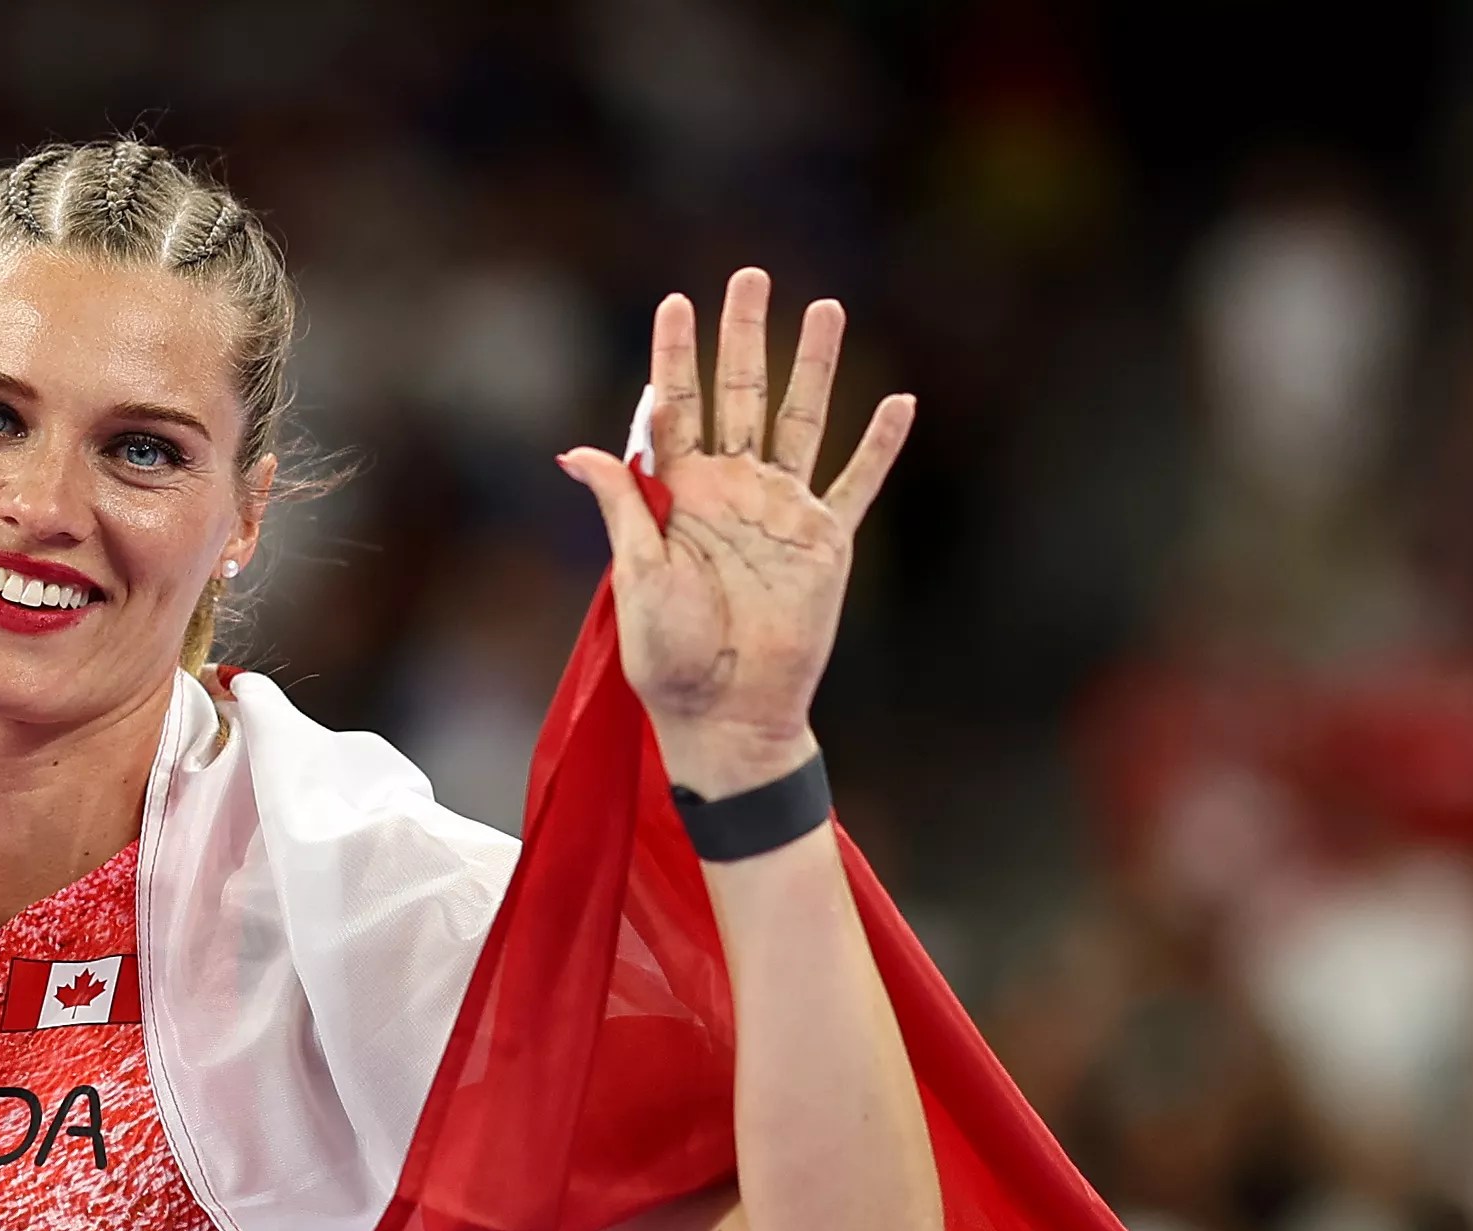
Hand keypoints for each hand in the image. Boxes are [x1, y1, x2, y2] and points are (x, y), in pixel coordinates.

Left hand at [559, 270, 912, 795]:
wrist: (726, 711)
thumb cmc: (668, 655)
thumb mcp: (635, 576)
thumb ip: (622, 506)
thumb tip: (574, 451)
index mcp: (679, 494)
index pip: (675, 408)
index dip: (674, 356)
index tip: (674, 301)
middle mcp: (732, 490)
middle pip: (742, 395)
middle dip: (744, 336)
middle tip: (749, 276)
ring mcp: (782, 511)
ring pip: (802, 420)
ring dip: (815, 365)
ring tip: (825, 309)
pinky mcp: (825, 541)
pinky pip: (858, 482)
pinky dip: (880, 444)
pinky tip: (899, 400)